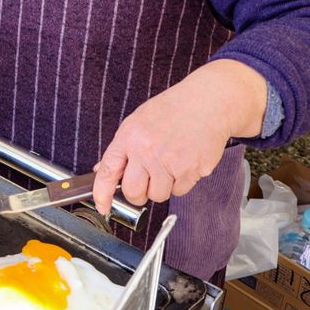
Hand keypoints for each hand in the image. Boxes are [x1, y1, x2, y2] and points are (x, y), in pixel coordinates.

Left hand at [91, 59, 266, 213]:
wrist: (207, 103)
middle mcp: (146, 151)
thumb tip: (102, 169)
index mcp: (129, 137)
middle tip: (147, 182)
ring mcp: (169, 162)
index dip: (102, 193)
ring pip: (158, 195)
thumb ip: (122, 148)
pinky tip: (185, 162)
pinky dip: (182, 182)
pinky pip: (180, 191)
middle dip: (138, 194)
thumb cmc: (173, 110)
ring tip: (170, 164)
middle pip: (133, 192)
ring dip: (163, 187)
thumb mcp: (138, 122)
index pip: (108, 171)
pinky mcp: (191, 171)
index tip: (102, 206)